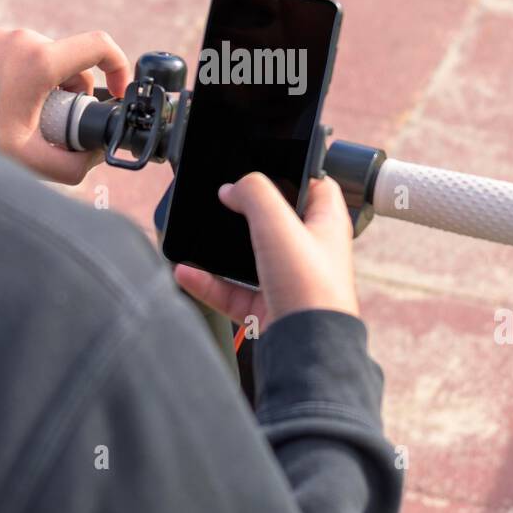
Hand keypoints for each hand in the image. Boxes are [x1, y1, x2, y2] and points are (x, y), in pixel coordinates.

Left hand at [0, 26, 131, 183]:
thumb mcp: (26, 160)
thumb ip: (71, 165)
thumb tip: (93, 158)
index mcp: (40, 61)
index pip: (99, 46)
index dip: (119, 67)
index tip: (115, 92)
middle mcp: (19, 38)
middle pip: (64, 60)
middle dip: (68, 91)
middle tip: (50, 124)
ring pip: (34, 55)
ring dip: (36, 82)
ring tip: (12, 115)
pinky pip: (4, 51)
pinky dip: (8, 74)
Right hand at [174, 173, 359, 332]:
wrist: (307, 349)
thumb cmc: (310, 288)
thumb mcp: (278, 223)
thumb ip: (254, 193)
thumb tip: (232, 188)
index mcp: (326, 223)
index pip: (315, 184)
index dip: (293, 170)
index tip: (264, 163)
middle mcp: (310, 251)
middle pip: (276, 220)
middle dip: (247, 210)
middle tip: (222, 199)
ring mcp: (288, 280)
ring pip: (249, 257)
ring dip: (222, 249)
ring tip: (197, 235)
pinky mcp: (268, 308)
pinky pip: (232, 290)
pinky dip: (208, 282)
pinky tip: (186, 273)